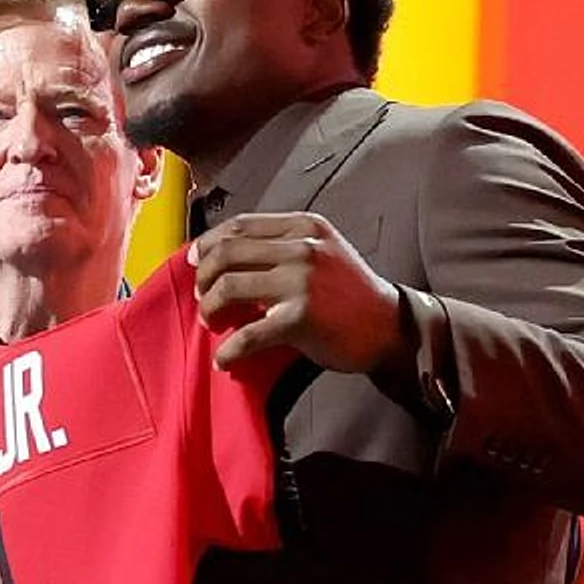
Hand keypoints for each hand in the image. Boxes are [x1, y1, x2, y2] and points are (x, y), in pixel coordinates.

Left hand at [189, 212, 403, 372]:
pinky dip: (229, 350)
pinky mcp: (301, 317)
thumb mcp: (322, 251)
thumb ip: (282, 246)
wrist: (389, 327)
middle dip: (204, 278)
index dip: (209, 243)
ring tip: (213, 323)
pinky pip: (248, 333)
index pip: (240, 225)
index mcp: (304, 226)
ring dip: (209, 308)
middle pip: (227, 253)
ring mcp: (302, 281)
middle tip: (202, 298)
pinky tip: (225, 359)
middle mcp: (302, 247)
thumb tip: (226, 256)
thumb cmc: (350, 294)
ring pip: (229, 287)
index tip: (195, 262)